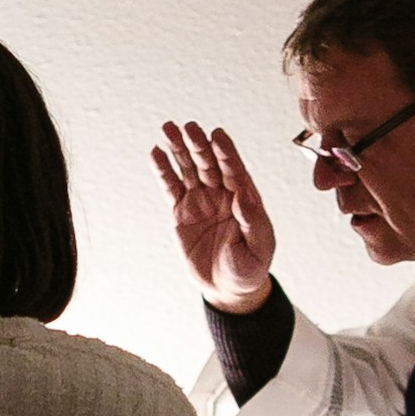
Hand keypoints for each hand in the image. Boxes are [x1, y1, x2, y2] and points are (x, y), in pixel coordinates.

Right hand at [151, 122, 276, 311]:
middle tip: (188, 127)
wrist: (227, 288)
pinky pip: (170, 187)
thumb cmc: (249, 268)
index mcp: (244, 197)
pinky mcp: (181, 212)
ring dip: (178, 148)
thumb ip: (252, 220)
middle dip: (198, 145)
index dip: (226, 152)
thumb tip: (243, 194)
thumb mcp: (258, 247)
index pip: (234, 169)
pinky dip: (163, 171)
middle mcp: (221, 192)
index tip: (217, 135)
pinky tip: (156, 153)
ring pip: (187, 169)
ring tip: (167, 128)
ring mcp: (200, 200)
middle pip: (208, 163)